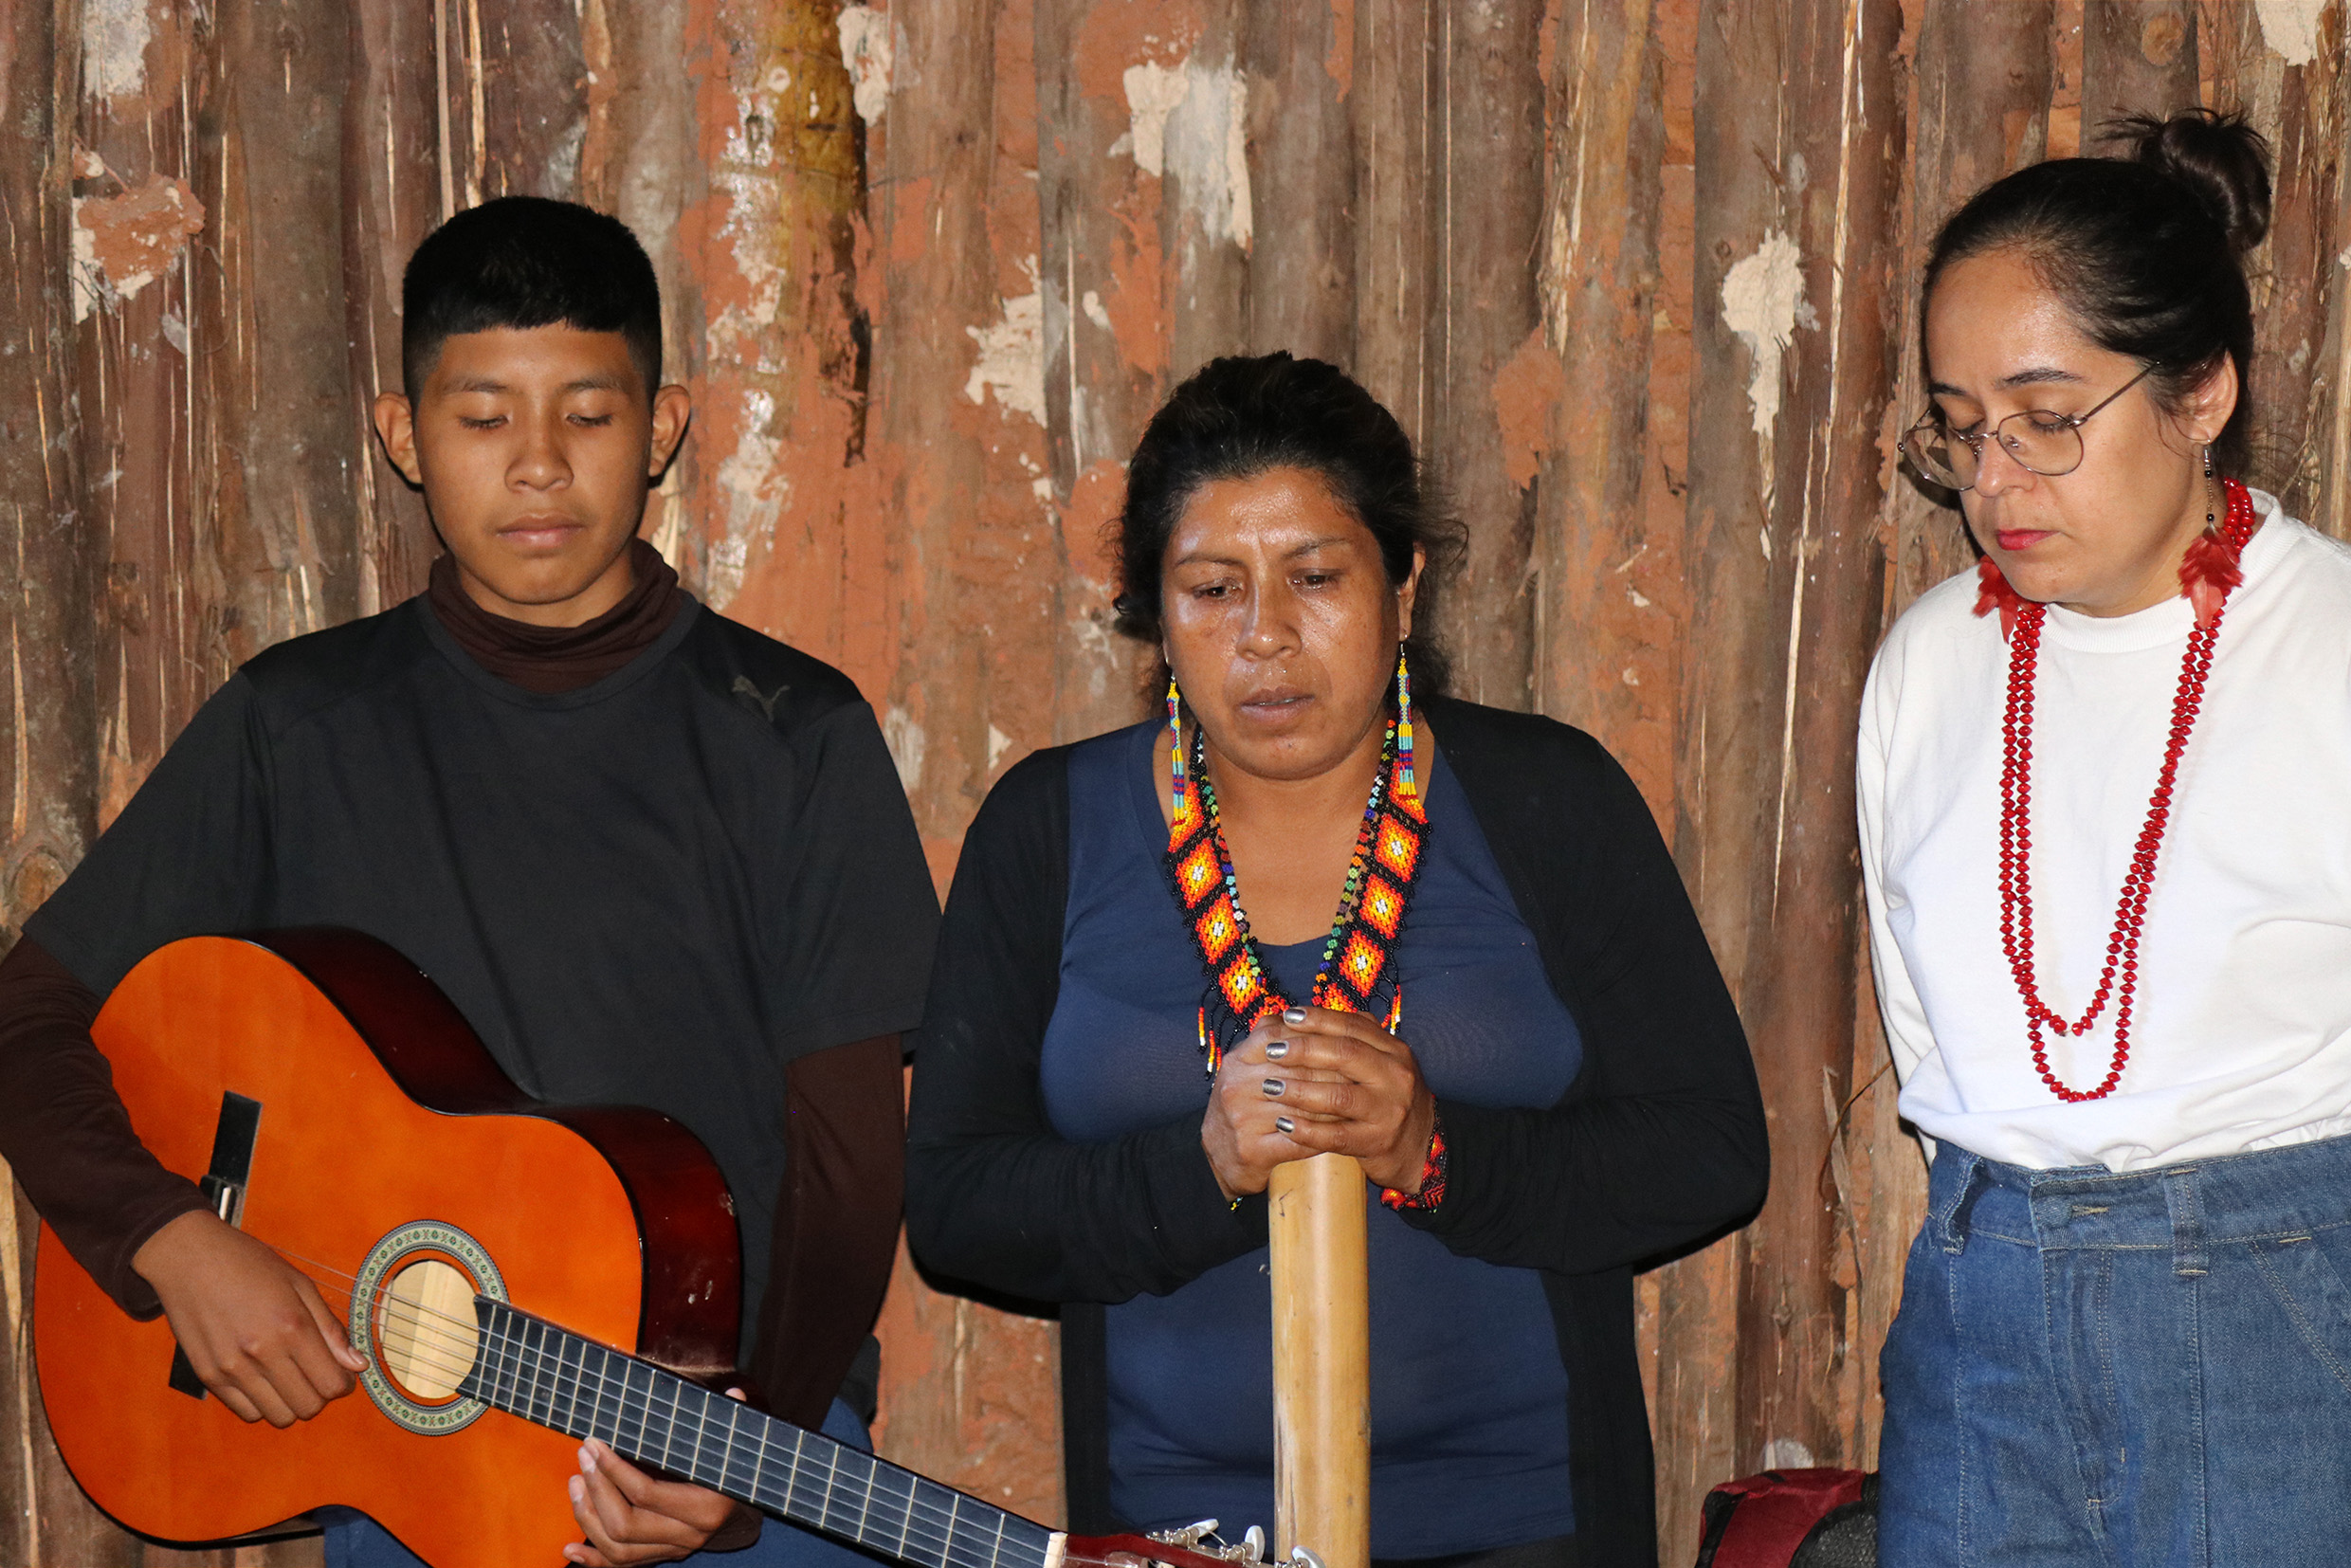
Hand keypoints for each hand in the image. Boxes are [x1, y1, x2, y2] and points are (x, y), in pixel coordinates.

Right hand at [131, 1208, 366, 1425]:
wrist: (190, 1259)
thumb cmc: (250, 1265)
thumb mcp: (301, 1286)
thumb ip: (331, 1329)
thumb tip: (358, 1365)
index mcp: (292, 1326)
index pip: (332, 1384)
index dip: (344, 1384)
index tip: (342, 1373)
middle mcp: (262, 1353)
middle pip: (308, 1407)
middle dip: (321, 1395)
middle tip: (317, 1374)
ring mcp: (232, 1369)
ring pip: (278, 1417)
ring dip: (293, 1403)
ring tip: (291, 1376)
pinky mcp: (208, 1376)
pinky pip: (247, 1413)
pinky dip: (263, 1404)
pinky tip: (265, 1379)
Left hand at [564, 1388, 762, 1564]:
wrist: (748, 1513)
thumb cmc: (738, 1472)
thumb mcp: (736, 1447)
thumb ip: (731, 1422)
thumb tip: (734, 1394)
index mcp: (705, 1508)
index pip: (646, 1493)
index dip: (614, 1469)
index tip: (595, 1443)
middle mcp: (687, 1536)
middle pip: (626, 1525)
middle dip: (597, 1489)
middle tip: (583, 1457)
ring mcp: (672, 1551)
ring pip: (618, 1550)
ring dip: (588, 1518)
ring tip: (575, 1483)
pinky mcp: (661, 1558)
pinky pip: (621, 1567)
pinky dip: (593, 1562)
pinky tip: (569, 1550)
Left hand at [1202, 1005, 1436, 1196]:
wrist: (1422, 1147)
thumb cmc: (1388, 1099)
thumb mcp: (1382, 1065)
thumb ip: (1354, 1040)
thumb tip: (1304, 1016)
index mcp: (1394, 1051)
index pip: (1353, 1027)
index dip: (1319, 1019)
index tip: (1287, 1015)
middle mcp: (1396, 1077)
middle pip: (1345, 1055)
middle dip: (1304, 1050)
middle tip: (1272, 1050)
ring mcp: (1389, 1111)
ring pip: (1339, 1096)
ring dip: (1300, 1090)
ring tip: (1270, 1087)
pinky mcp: (1378, 1142)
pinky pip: (1337, 1135)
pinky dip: (1307, 1130)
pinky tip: (1283, 1125)